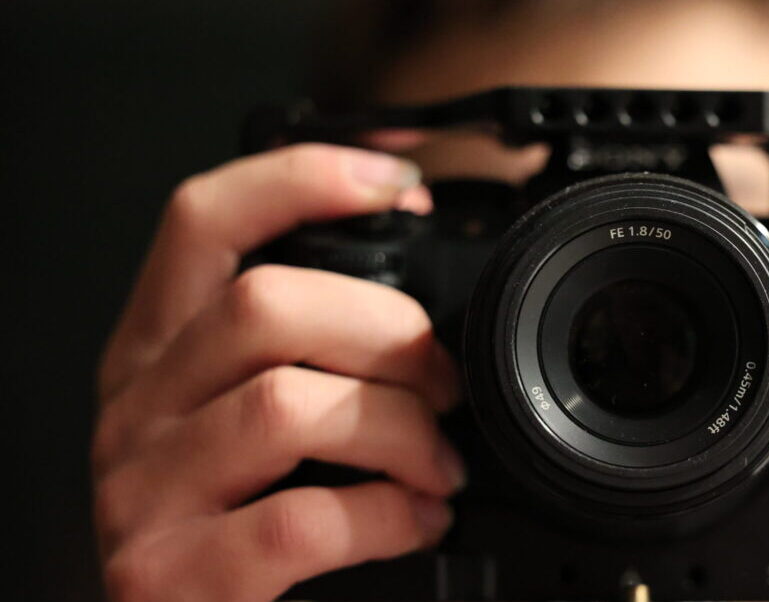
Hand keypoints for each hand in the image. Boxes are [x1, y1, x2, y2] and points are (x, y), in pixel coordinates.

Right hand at [92, 144, 462, 600]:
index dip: (301, 179)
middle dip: (388, 333)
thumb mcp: (238, 422)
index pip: (203, 219)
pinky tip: (414, 522)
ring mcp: (145, 491)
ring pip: (286, 404)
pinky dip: (384, 516)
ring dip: (398, 430)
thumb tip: (424, 321)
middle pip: (264, 304)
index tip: (397, 184)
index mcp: (157, 352)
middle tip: (444, 383)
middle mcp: (138, 407)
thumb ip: (300, 359)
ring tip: (440, 465)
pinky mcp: (173, 573)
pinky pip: (298, 520)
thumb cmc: (226, 529)